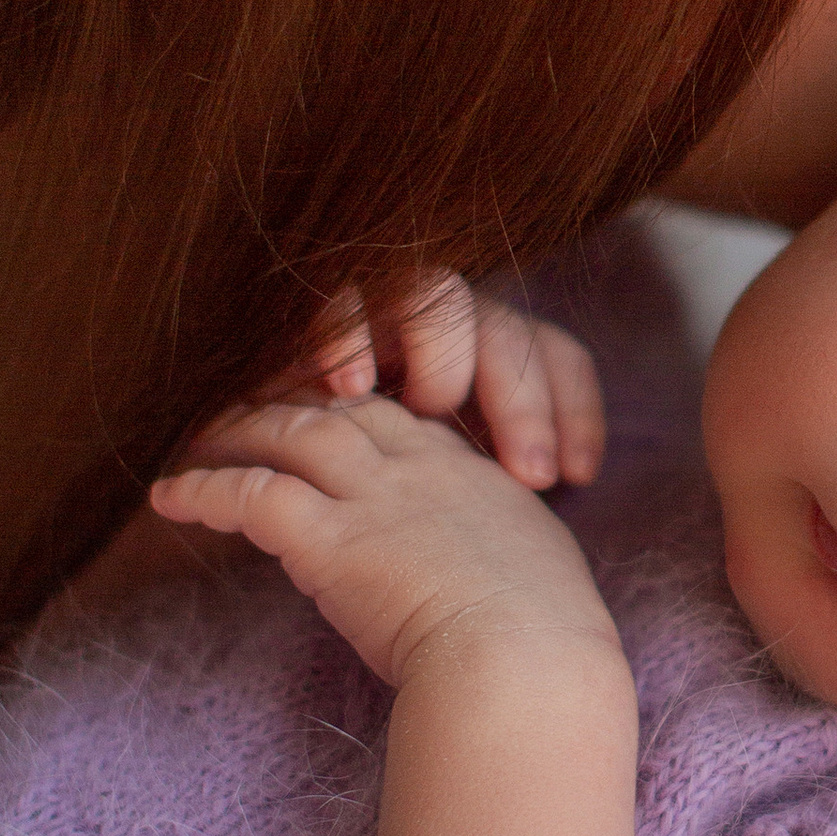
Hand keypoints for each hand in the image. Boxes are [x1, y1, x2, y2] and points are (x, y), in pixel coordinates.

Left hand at [149, 390, 620, 689]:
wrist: (529, 665)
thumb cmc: (547, 643)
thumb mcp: (538, 573)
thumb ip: (498, 553)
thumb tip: (477, 575)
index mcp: (471, 477)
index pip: (399, 419)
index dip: (351, 411)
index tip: (319, 416)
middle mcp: (420, 471)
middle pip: (339, 408)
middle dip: (289, 402)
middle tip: (244, 410)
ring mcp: (374, 501)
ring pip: (290, 431)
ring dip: (236, 431)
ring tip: (195, 439)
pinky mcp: (331, 542)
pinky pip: (251, 495)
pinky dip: (204, 489)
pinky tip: (170, 497)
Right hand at [278, 273, 605, 490]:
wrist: (259, 472)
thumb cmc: (370, 512)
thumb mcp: (438, 511)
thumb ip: (479, 501)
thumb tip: (538, 540)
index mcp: (488, 364)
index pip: (557, 360)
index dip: (576, 410)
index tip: (577, 478)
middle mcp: (446, 328)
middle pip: (507, 332)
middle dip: (525, 401)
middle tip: (530, 474)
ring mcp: (385, 311)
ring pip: (438, 294)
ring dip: (441, 353)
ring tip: (433, 408)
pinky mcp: (319, 314)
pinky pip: (344, 299)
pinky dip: (346, 334)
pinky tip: (348, 385)